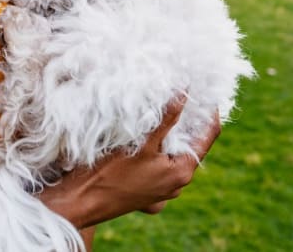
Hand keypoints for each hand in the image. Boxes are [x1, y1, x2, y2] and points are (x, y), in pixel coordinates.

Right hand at [40, 96, 220, 228]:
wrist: (82, 201)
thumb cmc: (109, 173)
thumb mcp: (141, 143)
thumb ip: (166, 119)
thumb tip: (185, 92)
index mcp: (182, 172)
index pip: (209, 136)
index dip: (209, 112)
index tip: (205, 90)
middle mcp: (177, 184)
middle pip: (192, 144)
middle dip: (188, 121)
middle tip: (182, 94)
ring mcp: (163, 189)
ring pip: (175, 153)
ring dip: (171, 133)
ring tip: (163, 109)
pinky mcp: (149, 189)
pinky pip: (162, 162)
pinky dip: (159, 146)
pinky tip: (146, 133)